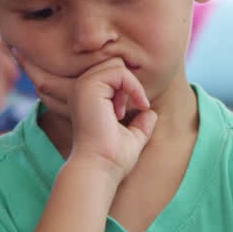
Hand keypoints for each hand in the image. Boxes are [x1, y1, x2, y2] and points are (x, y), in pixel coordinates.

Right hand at [18, 56, 156, 179]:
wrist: (100, 168)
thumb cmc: (113, 158)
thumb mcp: (132, 137)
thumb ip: (141, 124)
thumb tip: (151, 113)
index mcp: (87, 98)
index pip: (113, 74)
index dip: (128, 87)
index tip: (132, 111)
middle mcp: (81, 89)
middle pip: (114, 63)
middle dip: (128, 83)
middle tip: (127, 110)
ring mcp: (82, 86)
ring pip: (116, 63)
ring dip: (130, 85)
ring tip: (125, 110)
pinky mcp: (89, 87)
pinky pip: (120, 71)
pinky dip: (134, 87)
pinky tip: (137, 105)